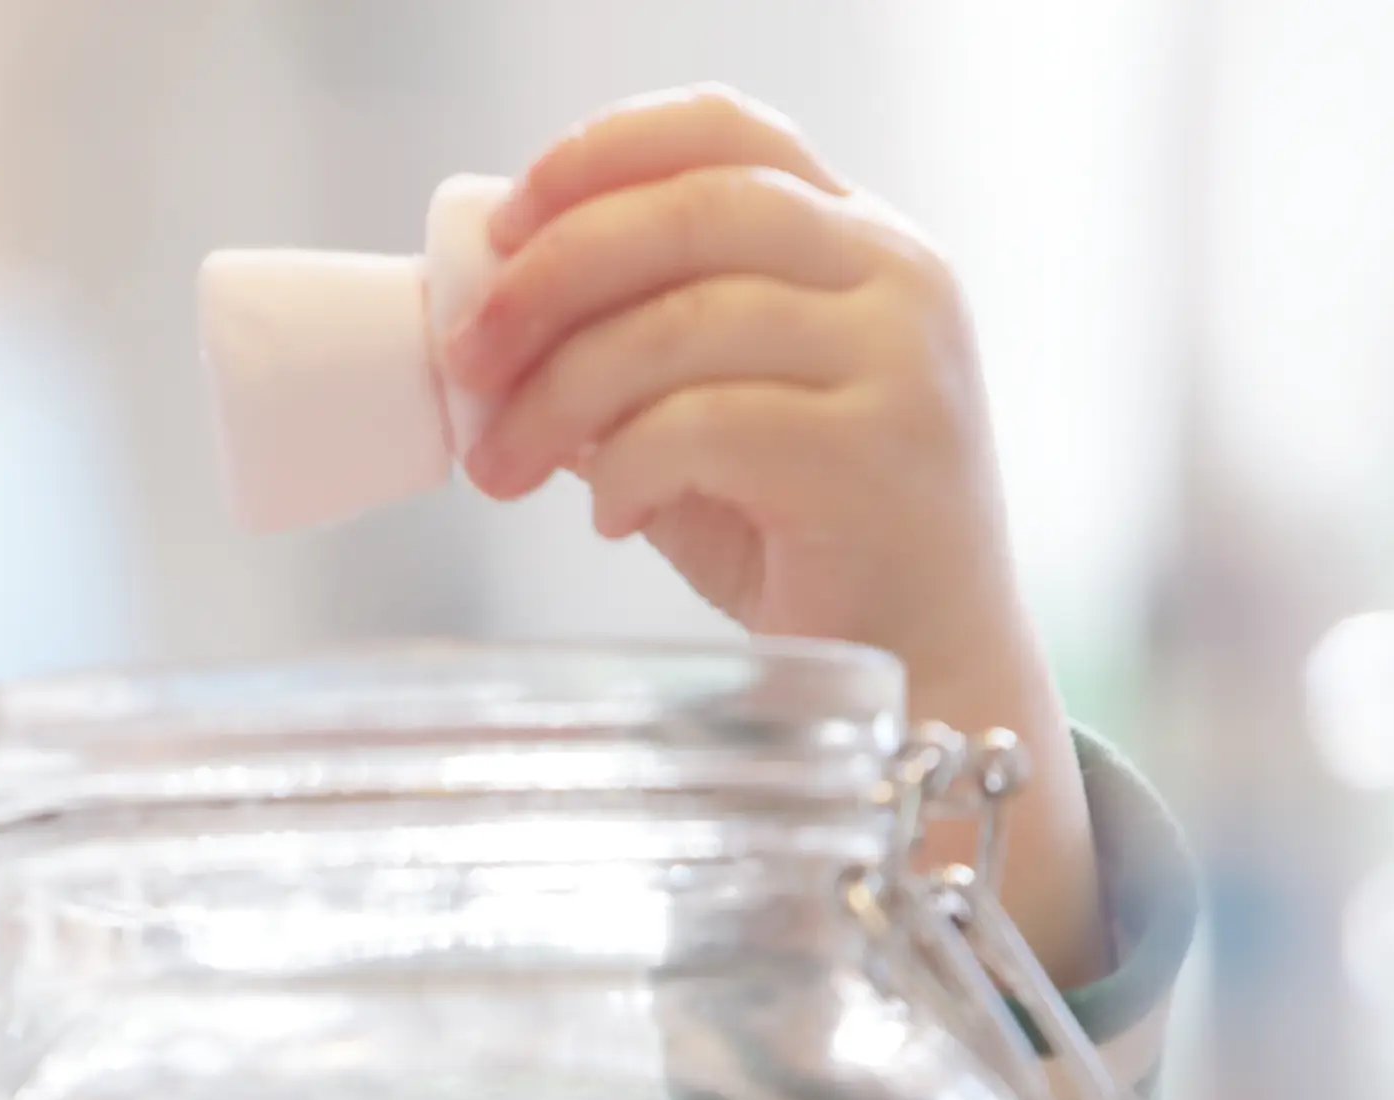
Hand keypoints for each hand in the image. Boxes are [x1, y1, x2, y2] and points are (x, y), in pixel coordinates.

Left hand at [442, 87, 1104, 979]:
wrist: (926, 675)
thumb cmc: (808, 545)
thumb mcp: (706, 427)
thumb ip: (626, 362)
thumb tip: (486, 330)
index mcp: (858, 239)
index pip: (727, 130)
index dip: (602, 155)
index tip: (506, 221)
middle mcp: (895, 276)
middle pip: (690, 211)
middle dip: (549, 279)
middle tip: (466, 358)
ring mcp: (899, 362)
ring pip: (683, 321)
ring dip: (560, 394)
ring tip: (505, 468)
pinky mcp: (875, 457)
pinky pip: (703, 427)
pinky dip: (626, 469)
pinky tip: (612, 518)